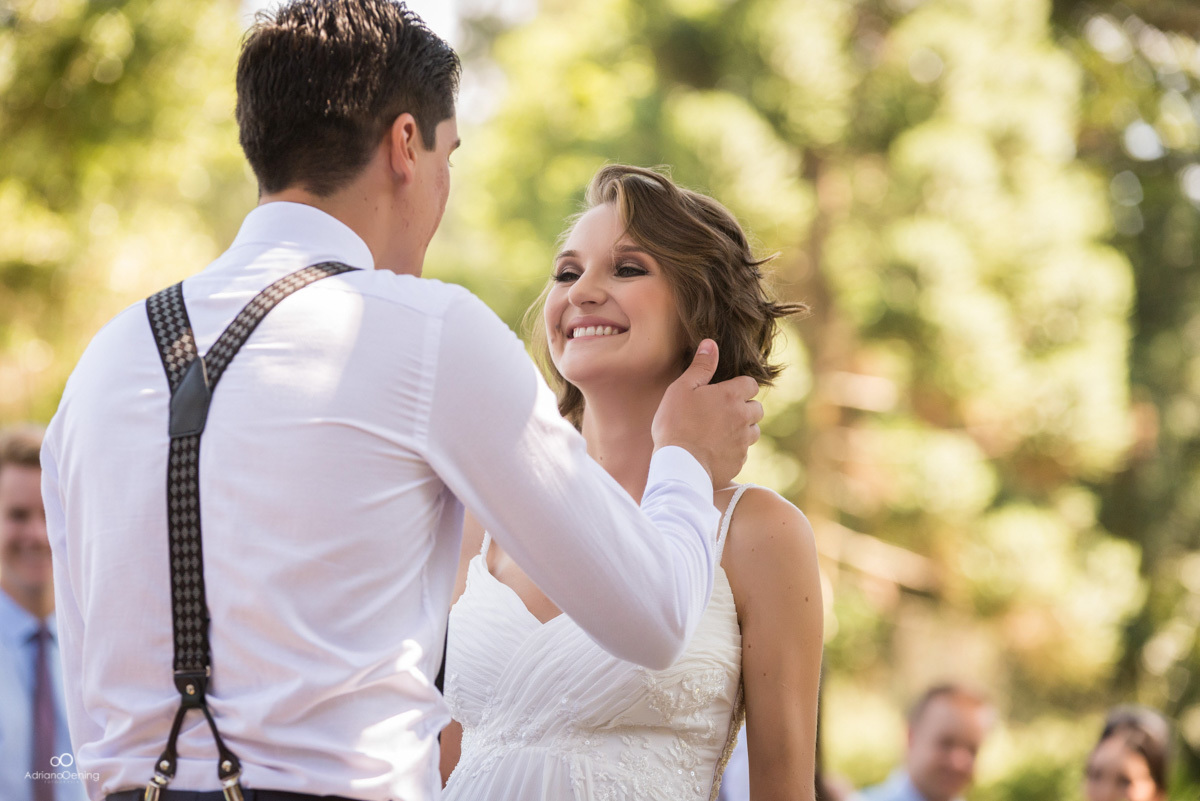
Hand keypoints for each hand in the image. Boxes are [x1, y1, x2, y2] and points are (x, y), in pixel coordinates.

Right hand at [652, 340, 761, 486]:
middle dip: (744, 408)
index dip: (740, 387)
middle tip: (722, 413)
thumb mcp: (682, 389)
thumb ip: (700, 367)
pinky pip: (742, 452)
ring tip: (719, 432)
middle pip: (757, 408)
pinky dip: (733, 450)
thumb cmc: (676, 423)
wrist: (679, 465)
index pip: (751, 384)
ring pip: (753, 431)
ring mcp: (743, 441)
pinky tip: (715, 450)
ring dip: (742, 429)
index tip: (726, 392)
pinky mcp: (739, 461)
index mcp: (732, 396)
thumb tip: (710, 344)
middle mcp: (743, 417)